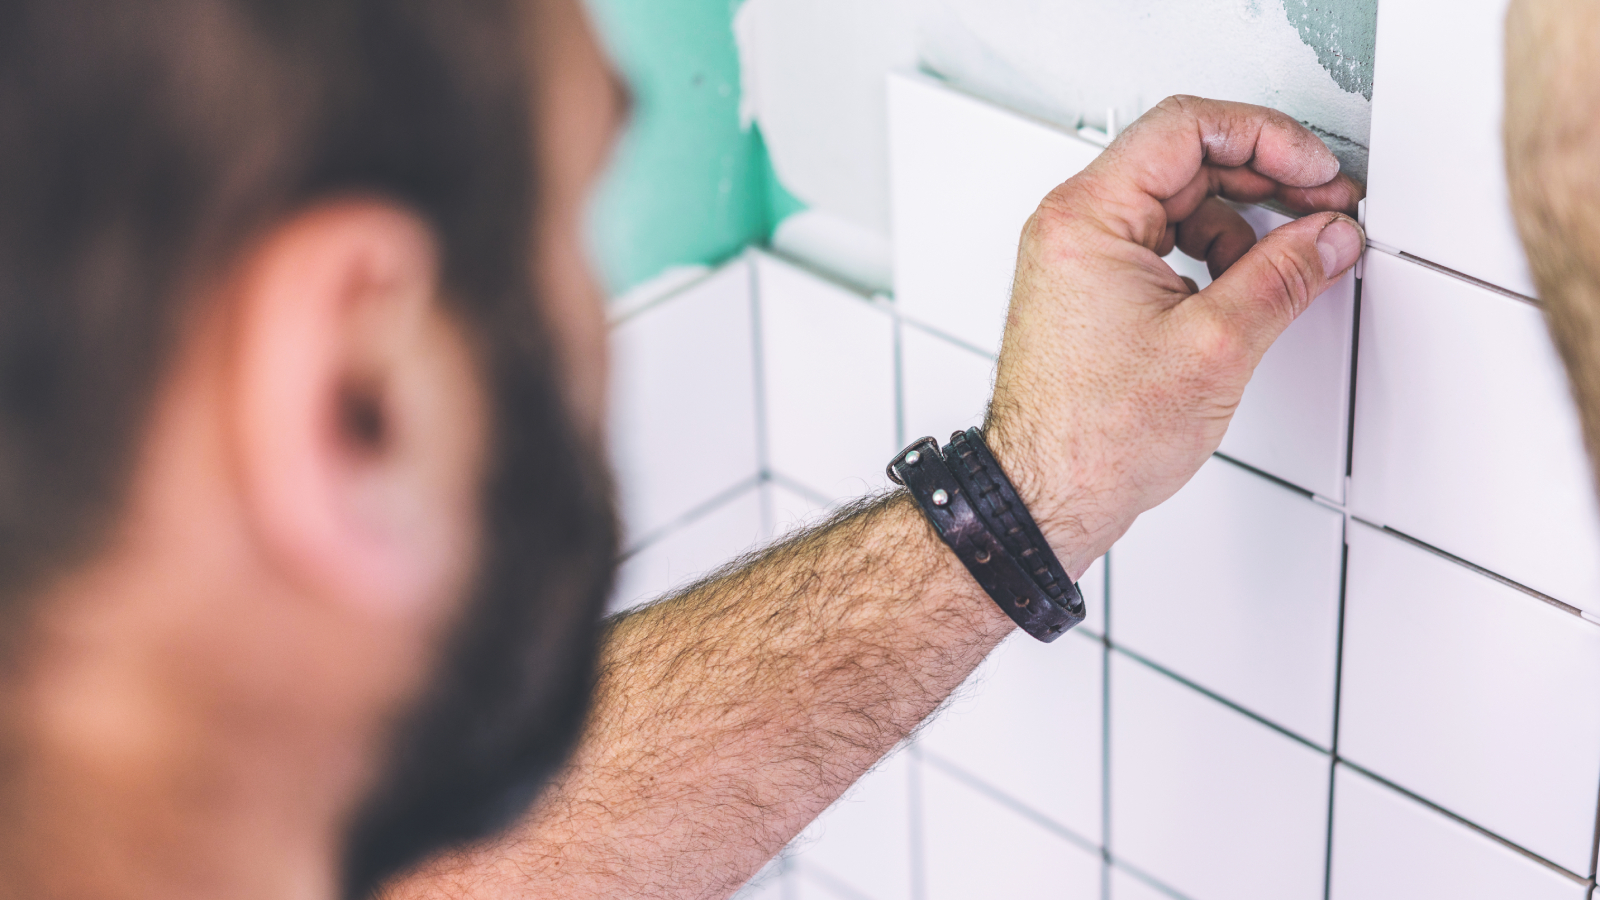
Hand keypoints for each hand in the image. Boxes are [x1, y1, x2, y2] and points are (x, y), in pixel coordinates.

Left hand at [984, 95, 1364, 575]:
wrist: (1047, 495)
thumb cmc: (1093, 438)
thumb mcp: (1216, 346)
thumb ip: (1284, 277)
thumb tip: (1329, 236)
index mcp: (1087, 218)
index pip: (1189, 128)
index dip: (1268, 139)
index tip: (1316, 171)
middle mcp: (1072, 227)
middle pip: (1185, 159)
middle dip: (1265, 178)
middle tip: (1325, 205)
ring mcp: (1078, 257)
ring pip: (1178, 203)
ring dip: (1242, 222)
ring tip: (1289, 261)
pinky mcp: (1090, 289)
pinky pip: (1162, 242)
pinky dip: (1213, 255)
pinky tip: (1246, 287)